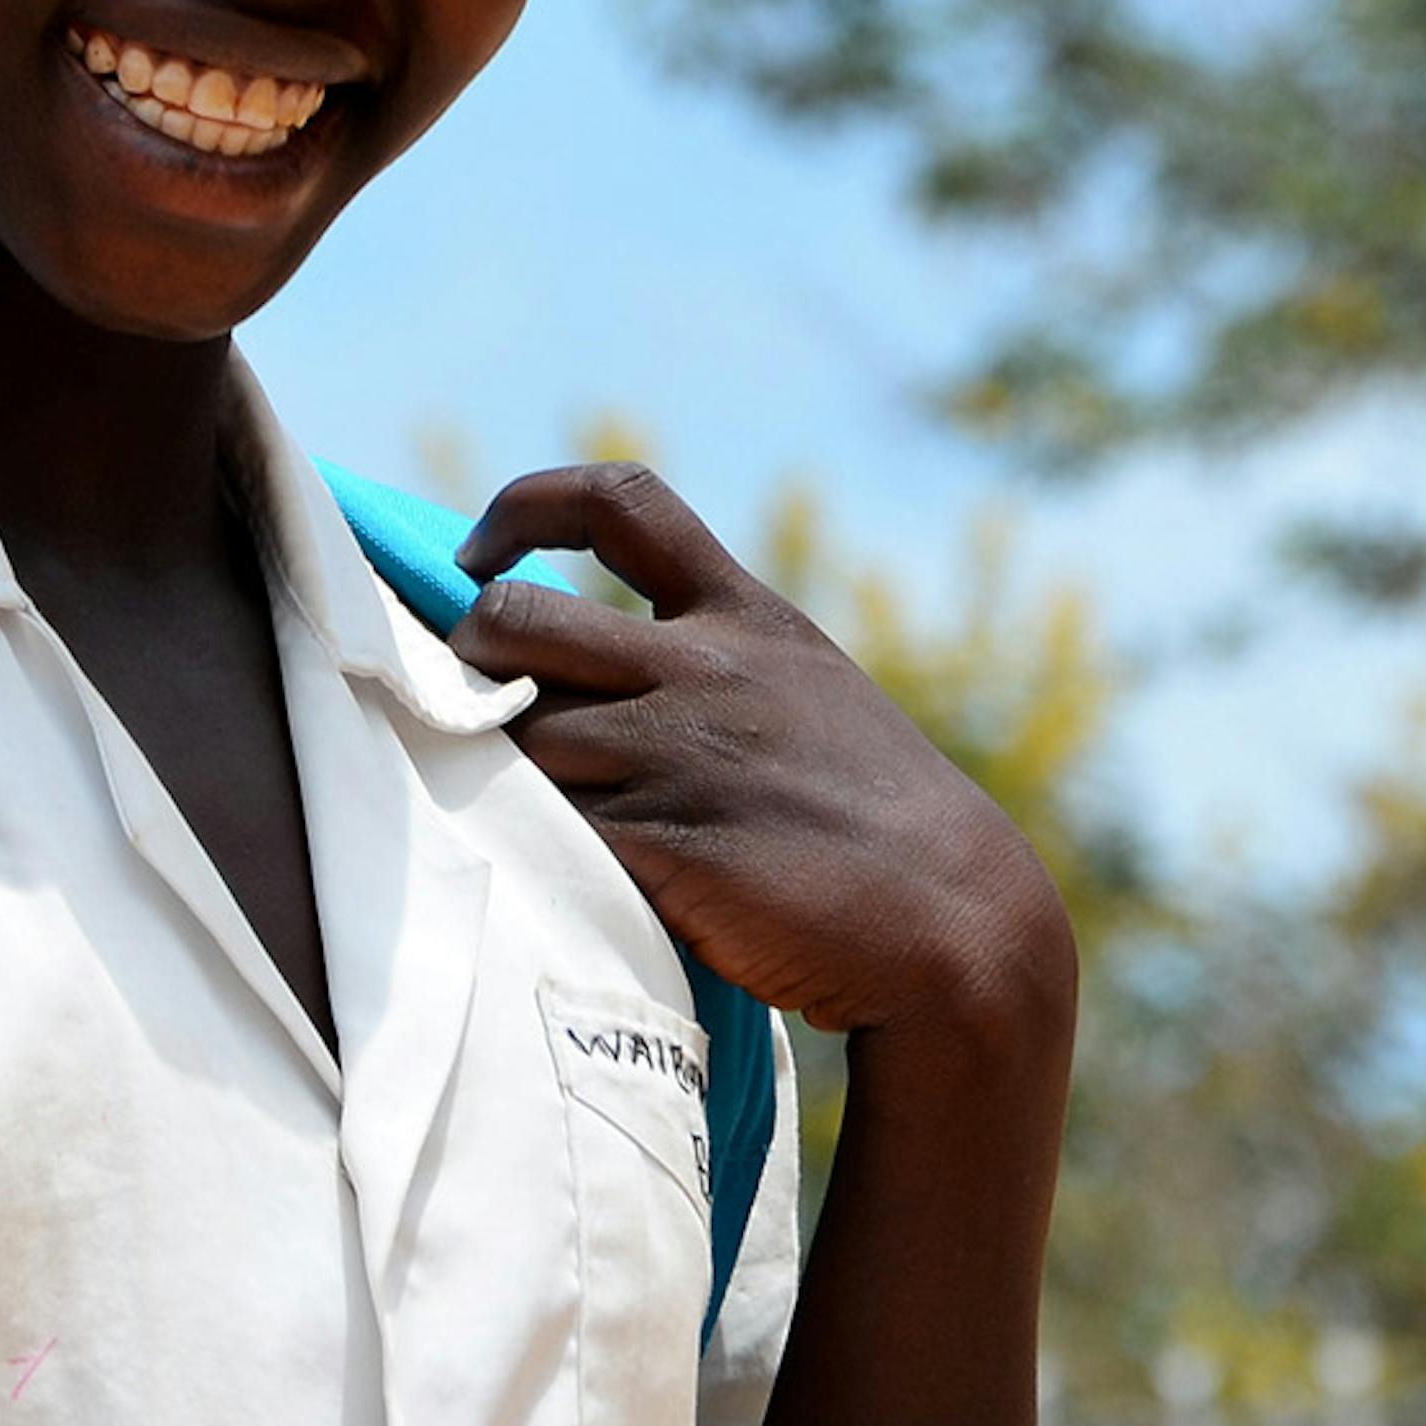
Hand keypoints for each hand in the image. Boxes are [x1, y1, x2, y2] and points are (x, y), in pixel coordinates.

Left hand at [455, 464, 1078, 1080]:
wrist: (954, 923)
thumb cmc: (877, 824)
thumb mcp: (810, 698)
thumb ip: (718, 667)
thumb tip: (588, 670)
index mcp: (748, 619)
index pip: (619, 502)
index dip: (526, 507)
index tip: (480, 558)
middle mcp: (705, 669)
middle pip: (517, 621)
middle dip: (470, 658)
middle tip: (472, 707)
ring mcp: (679, 756)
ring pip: (518, 737)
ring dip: (503, 776)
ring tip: (542, 818)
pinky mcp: (662, 846)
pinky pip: (548, 828)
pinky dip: (537, 850)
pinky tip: (566, 876)